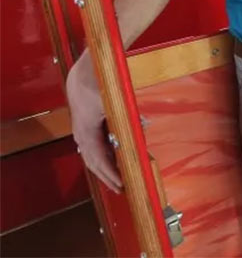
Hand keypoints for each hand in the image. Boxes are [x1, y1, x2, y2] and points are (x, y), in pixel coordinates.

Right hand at [66, 53, 121, 192]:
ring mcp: (82, 130)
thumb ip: (127, 116)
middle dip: (107, 176)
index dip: (110, 174)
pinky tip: (113, 159)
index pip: (99, 160)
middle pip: (94, 162)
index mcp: (87, 130)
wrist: (87, 71)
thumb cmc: (101, 84)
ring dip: (106, 167)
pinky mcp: (86, 125)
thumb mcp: (116, 101)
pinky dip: (103, 155)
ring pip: (93, 155)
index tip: (121, 184)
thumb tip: (142, 126)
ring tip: (118, 178)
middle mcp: (82, 133)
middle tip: (121, 188)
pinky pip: (94, 146)